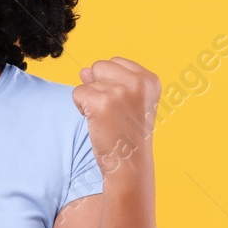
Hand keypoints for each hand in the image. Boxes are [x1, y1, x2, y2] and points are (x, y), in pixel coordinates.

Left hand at [73, 56, 159, 179]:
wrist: (129, 165)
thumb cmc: (128, 135)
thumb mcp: (128, 102)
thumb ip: (108, 80)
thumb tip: (84, 71)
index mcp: (150, 80)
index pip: (117, 62)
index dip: (112, 83)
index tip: (124, 106)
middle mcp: (138, 82)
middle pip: (100, 66)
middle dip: (99, 87)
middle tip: (113, 113)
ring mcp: (120, 91)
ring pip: (87, 80)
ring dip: (90, 99)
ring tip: (106, 118)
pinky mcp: (100, 102)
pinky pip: (77, 92)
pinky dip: (81, 107)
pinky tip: (96, 121)